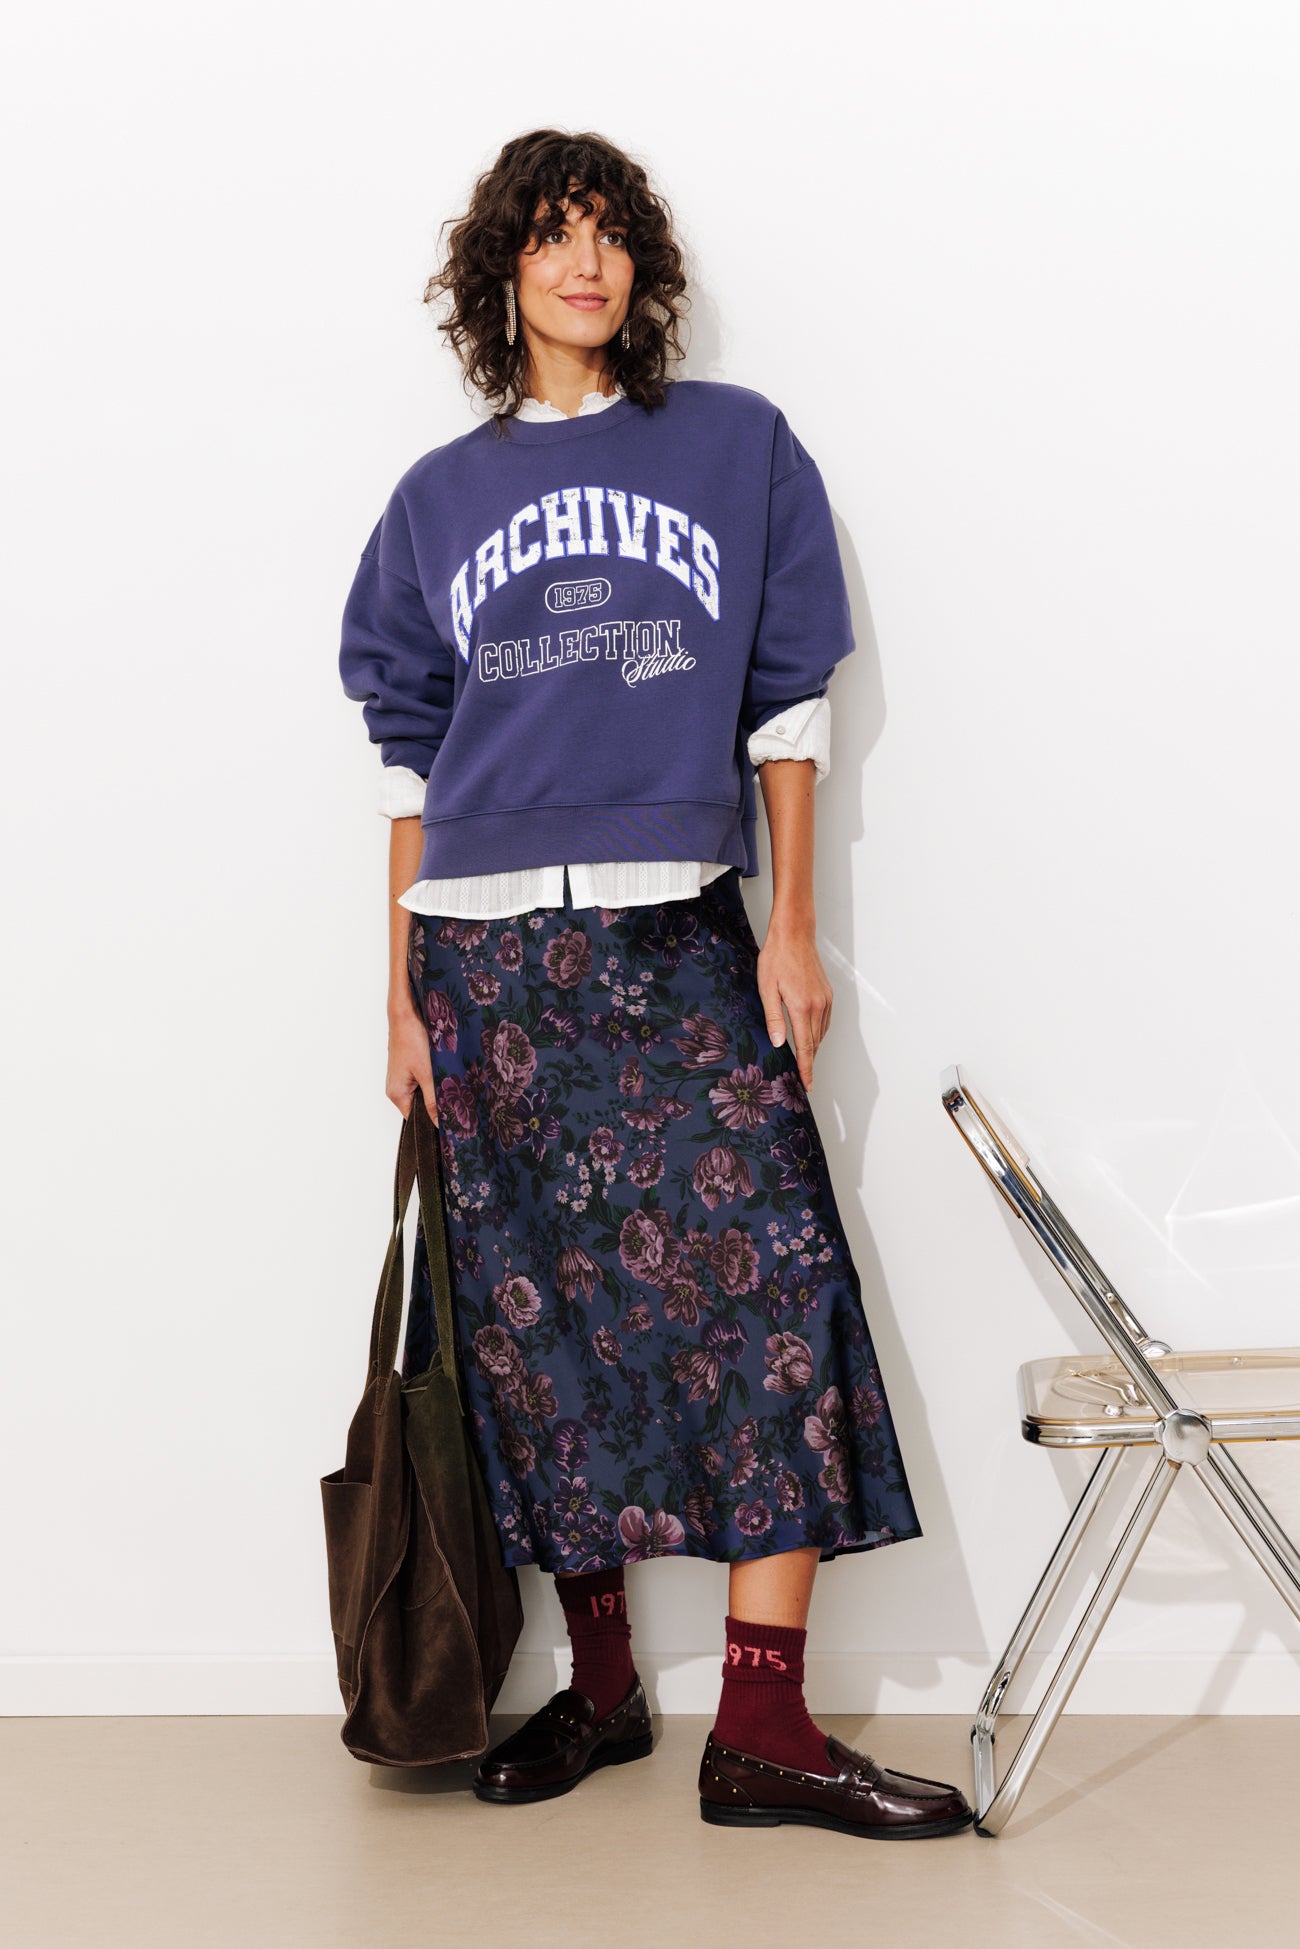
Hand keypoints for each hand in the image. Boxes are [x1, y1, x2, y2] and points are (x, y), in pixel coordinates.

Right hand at [386, 988, 439, 1124]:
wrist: (406, 1012)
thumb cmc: (411, 1038)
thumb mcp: (428, 1074)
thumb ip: (434, 1101)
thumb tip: (440, 1124)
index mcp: (397, 1094)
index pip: (417, 1119)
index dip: (435, 1121)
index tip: (452, 1120)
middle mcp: (397, 1088)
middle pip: (421, 1106)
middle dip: (438, 1103)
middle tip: (455, 1098)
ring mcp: (402, 1077)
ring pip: (424, 1092)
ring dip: (436, 1089)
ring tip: (449, 1081)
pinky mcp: (409, 1068)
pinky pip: (423, 1081)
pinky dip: (434, 1078)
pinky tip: (443, 1071)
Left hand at [757, 921, 832, 1089]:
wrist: (794, 934)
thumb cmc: (776, 958)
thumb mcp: (767, 989)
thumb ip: (774, 1018)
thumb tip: (779, 1043)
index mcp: (802, 1007)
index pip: (806, 1047)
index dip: (806, 1069)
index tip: (808, 1086)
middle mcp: (818, 1006)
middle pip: (815, 1044)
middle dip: (810, 1063)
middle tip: (804, 1081)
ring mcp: (826, 1000)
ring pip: (822, 1034)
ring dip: (814, 1050)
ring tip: (805, 1063)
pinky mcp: (828, 994)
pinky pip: (825, 1022)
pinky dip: (818, 1034)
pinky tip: (810, 1037)